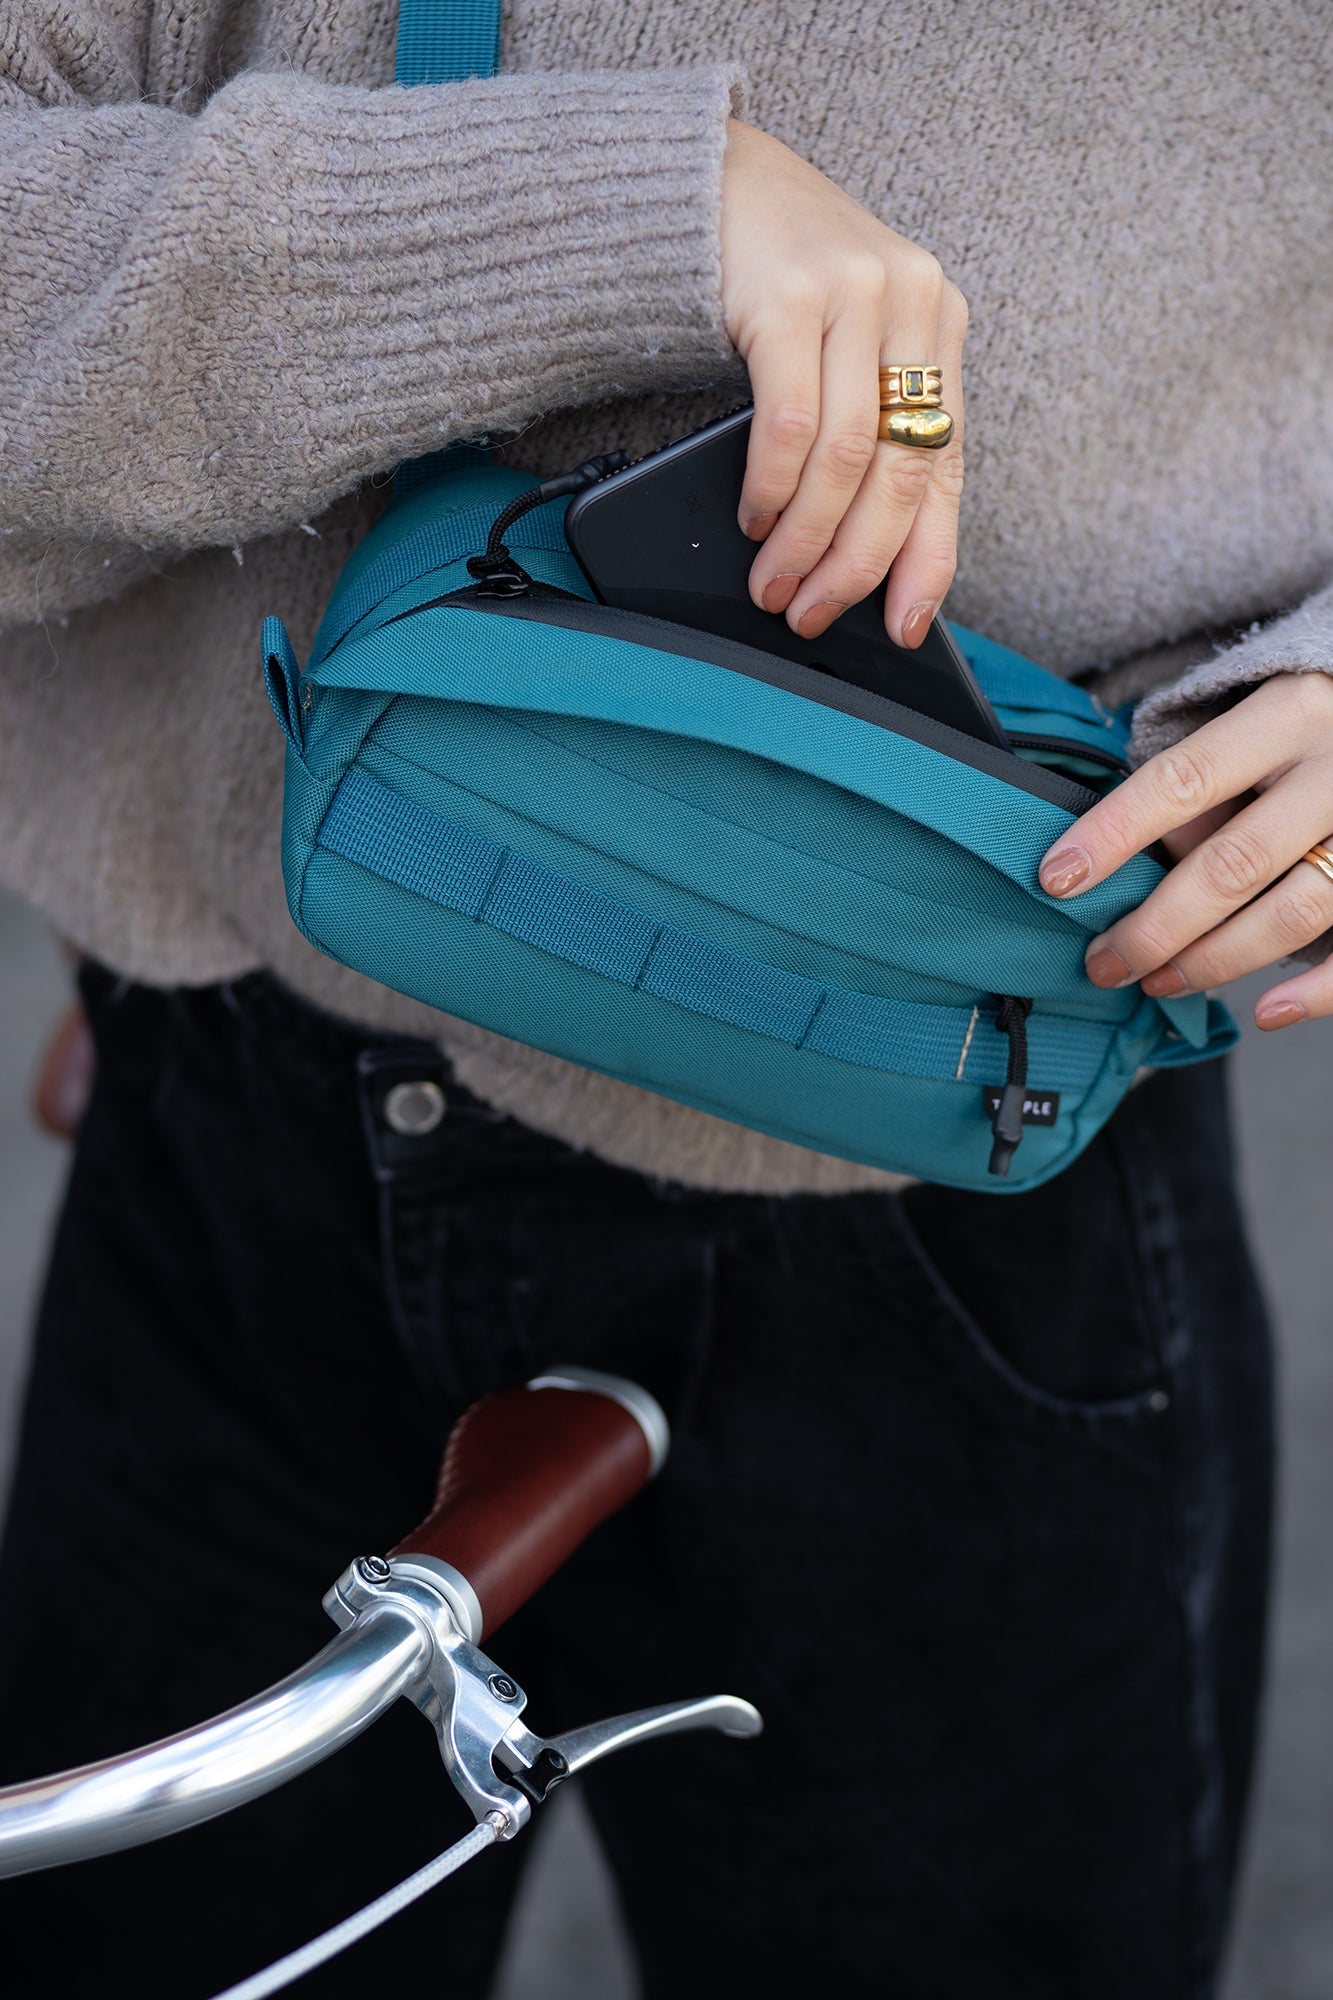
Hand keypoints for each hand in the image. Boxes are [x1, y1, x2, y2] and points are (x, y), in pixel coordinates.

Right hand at [720, 119, 966, 648]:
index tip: (904, 626)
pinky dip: (774, 488)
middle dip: (856, 564)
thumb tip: (866, 552)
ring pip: (847, 458)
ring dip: (807, 540)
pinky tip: (754, 517)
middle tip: (813, 614)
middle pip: (901, 470)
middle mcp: (912, 302)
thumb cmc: (776, 277)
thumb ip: (868, 425)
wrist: (707, 178)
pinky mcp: (791, 294)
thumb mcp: (846, 346)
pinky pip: (792, 423)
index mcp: (941, 322)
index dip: (927, 558)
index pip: (950, 466)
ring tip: (773, 583)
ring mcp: (855, 293)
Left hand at [1037, 674, 1332, 1029]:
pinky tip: (1266, 1012)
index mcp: (1289, 716)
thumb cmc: (1309, 728)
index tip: (1056, 878)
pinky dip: (1315, 992)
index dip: (1114, 833)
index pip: (1184, 780)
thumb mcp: (1256, 724)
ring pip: (1292, 912)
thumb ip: (1203, 787)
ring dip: (1215, 961)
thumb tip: (1142, 868)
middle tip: (1103, 964)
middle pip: (1233, 864)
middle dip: (1155, 927)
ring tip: (1157, 983)